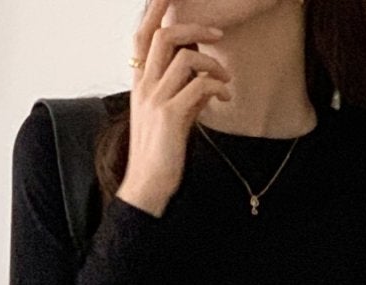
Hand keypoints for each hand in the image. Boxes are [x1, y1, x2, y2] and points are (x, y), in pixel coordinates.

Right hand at [119, 0, 233, 216]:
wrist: (147, 187)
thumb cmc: (159, 155)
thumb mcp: (171, 119)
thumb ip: (185, 95)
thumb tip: (207, 83)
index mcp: (140, 84)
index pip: (142, 36)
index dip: (155, 10)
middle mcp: (144, 87)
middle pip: (164, 35)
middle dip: (194, 27)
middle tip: (218, 34)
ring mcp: (155, 100)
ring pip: (185, 58)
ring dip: (213, 64)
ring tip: (225, 81)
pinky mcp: (171, 116)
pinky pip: (199, 85)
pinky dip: (216, 86)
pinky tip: (223, 99)